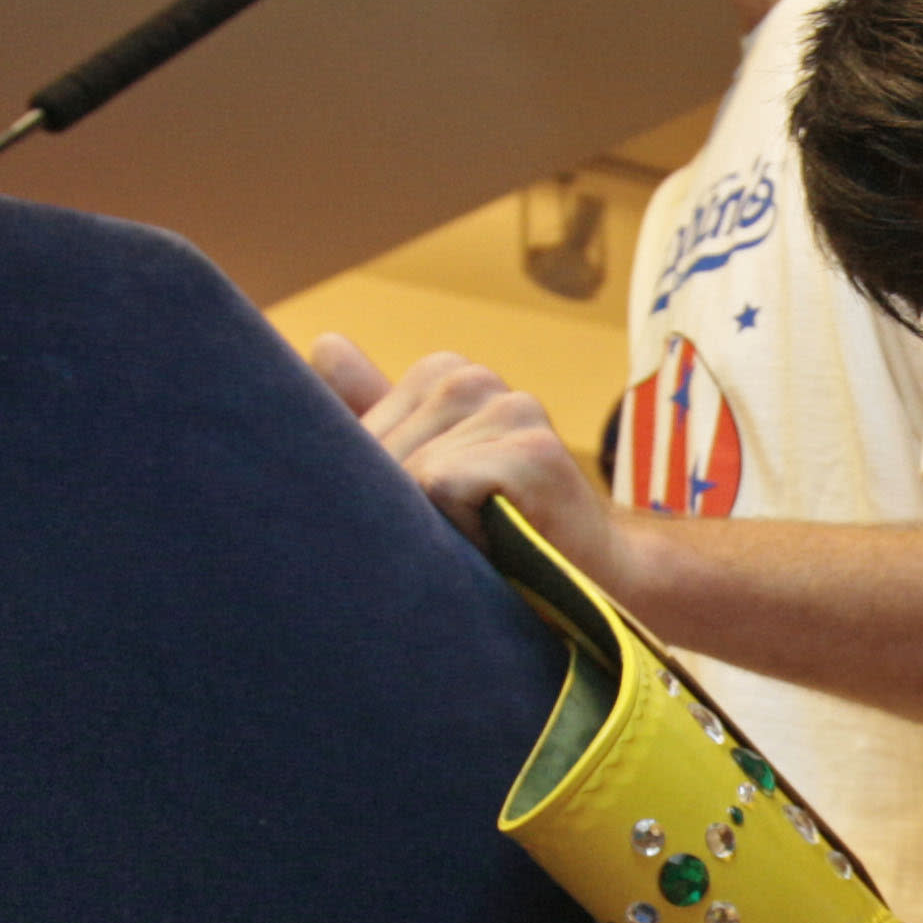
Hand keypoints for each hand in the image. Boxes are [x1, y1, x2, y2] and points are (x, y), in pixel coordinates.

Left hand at [301, 332, 619, 583]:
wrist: (597, 579)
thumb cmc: (501, 533)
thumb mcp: (427, 474)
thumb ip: (374, 414)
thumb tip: (324, 343)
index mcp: (445, 376)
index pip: (353, 432)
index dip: (372, 493)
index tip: (423, 518)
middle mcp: (475, 380)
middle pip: (373, 455)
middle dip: (395, 511)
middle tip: (451, 538)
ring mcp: (511, 409)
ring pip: (408, 473)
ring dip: (432, 526)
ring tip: (478, 538)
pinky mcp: (535, 451)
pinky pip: (443, 485)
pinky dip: (460, 529)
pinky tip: (499, 541)